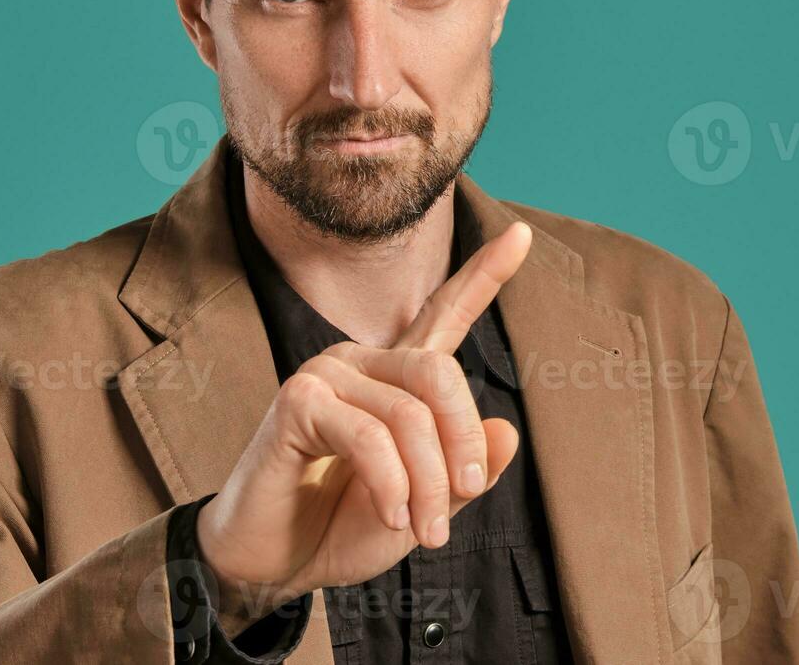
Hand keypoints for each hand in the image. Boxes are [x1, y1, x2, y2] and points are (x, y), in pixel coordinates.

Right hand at [195, 220, 532, 616]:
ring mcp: (327, 374)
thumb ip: (465, 474)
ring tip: (423, 531)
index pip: (445, 313)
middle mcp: (363, 361)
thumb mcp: (425, 506)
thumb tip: (507, 431)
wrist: (276, 564)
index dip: (485, 275)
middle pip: (441, 373)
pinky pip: (369, 436)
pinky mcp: (297, 401)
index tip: (522, 234)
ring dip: (428, 484)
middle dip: (462, 444)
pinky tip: (390, 513)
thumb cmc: (343, 525)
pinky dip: (390, 484)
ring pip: (409, 415)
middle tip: (459, 501)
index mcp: (397, 377)